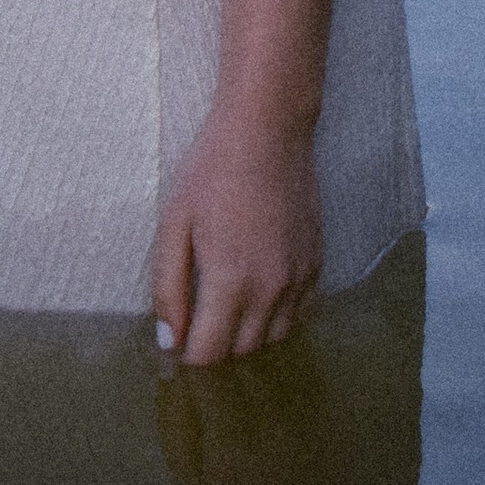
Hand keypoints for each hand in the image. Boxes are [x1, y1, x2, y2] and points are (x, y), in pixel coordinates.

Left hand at [150, 115, 324, 365]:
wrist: (267, 129)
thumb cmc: (212, 170)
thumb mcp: (174, 223)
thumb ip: (168, 287)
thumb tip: (169, 340)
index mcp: (231, 280)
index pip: (210, 353)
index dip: (188, 355)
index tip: (176, 342)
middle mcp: (271, 289)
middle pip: (241, 351)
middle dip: (216, 346)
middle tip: (196, 322)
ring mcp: (299, 278)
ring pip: (273, 338)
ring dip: (247, 336)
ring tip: (226, 308)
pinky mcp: (316, 264)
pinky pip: (298, 314)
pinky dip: (277, 318)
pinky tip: (258, 293)